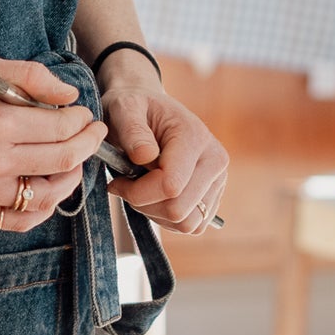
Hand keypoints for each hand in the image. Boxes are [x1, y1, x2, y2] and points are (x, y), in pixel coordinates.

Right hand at [0, 57, 105, 231]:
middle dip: (86, 145)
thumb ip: (31, 77)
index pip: (62, 129)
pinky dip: (41, 210)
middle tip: (93, 134)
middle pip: (62, 162)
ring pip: (47, 196)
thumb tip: (70, 97)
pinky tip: (47, 191)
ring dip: (70, 178)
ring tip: (72, 162)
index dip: (82, 121)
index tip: (85, 114)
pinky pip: (19, 221)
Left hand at [100, 83, 228, 236]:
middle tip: (125, 185)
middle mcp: (215, 160)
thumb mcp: (124, 108)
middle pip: (178, 210)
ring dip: (154, 213)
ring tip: (140, 187)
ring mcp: (218, 181)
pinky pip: (191, 226)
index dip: (137, 192)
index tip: (117, 181)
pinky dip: (166, 218)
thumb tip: (146, 156)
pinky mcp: (213, 197)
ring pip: (186, 223)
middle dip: (144, 204)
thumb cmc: (134, 108)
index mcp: (195, 138)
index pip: (171, 185)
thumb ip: (132, 130)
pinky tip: (153, 195)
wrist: (149, 109)